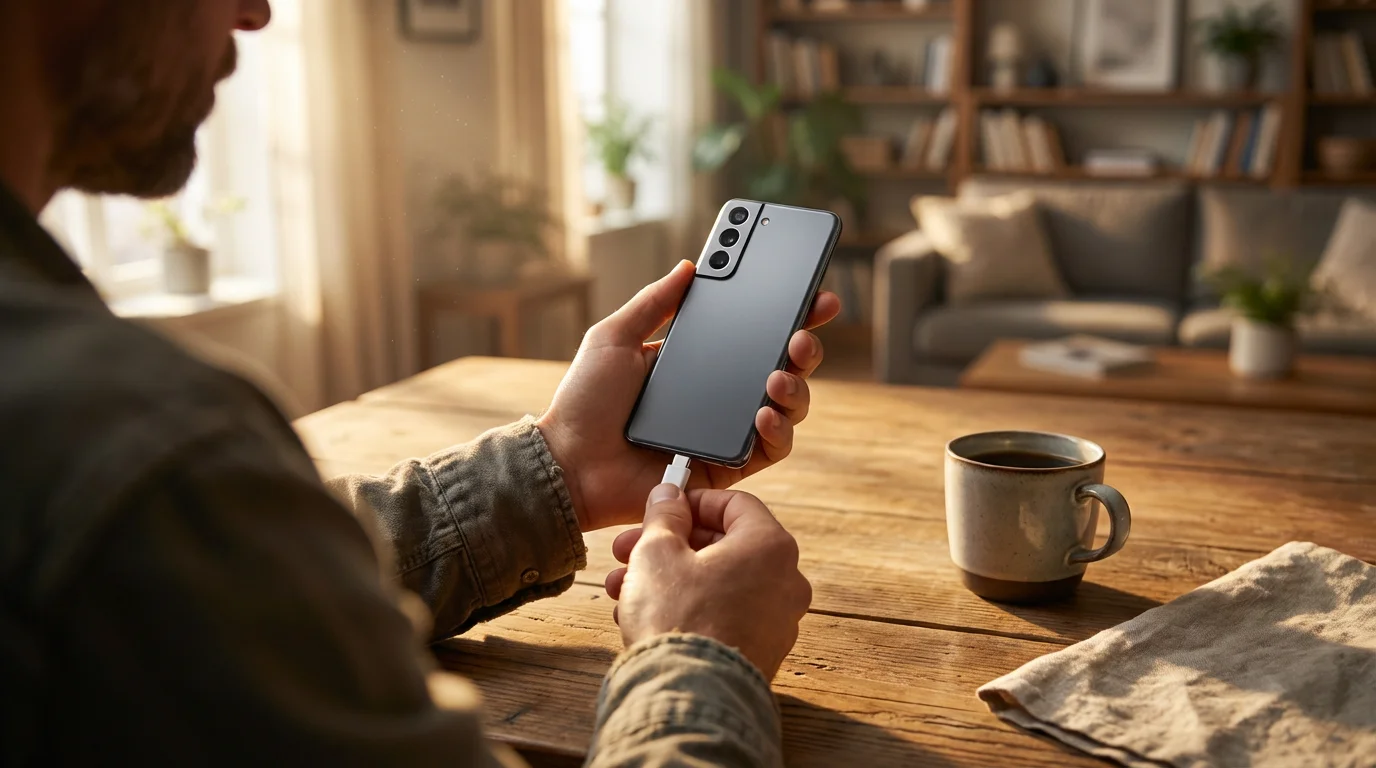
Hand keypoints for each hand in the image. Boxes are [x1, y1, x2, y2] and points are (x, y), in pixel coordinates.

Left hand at [536, 260, 840, 531]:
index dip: (788, 312)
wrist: (571, 463)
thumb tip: (690, 267)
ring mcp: (728, 430)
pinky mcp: (729, 466)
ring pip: (788, 407)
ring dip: (796, 388)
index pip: (754, 332)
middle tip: (801, 333)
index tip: (813, 292)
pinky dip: (779, 430)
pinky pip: (773, 448)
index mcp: (699, 361)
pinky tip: (764, 413)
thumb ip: (653, 302)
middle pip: (783, 367)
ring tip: (780, 375)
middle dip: (804, 346)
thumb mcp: (615, 338)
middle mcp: (721, 394)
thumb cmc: (586, 403)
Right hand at [605, 485, 810, 679]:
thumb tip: (669, 495)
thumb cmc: (677, 619)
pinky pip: (725, 615)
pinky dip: (691, 607)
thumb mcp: (657, 552)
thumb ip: (664, 515)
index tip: (664, 507)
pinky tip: (646, 616)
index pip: (735, 504)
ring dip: (671, 578)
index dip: (693, 501)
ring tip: (624, 588)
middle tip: (630, 549)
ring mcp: (779, 620)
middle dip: (671, 545)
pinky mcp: (764, 651)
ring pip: (719, 582)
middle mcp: (787, 581)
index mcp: (770, 546)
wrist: (688, 697)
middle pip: (724, 545)